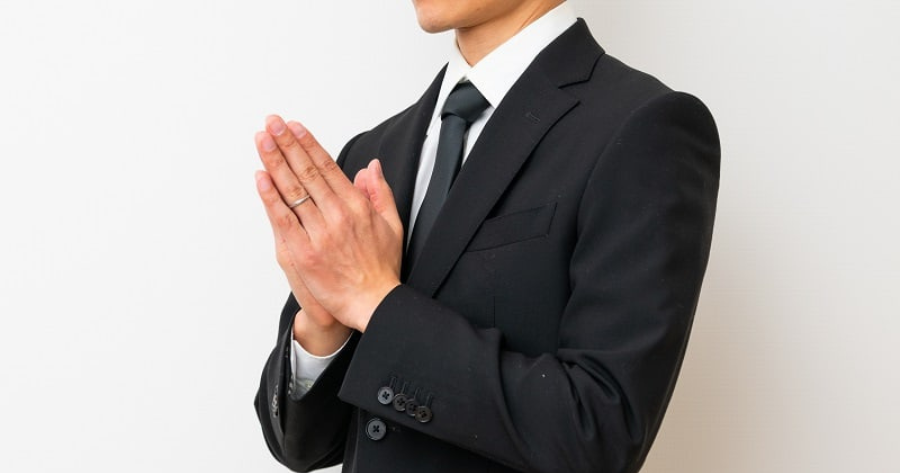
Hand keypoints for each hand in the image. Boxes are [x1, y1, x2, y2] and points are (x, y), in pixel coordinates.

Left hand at [254, 115, 402, 331]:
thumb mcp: (392, 225)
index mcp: (357, 207)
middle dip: (287, 144)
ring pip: (292, 191)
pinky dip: (270, 198)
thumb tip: (370, 168)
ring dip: (275, 162)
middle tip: (272, 123)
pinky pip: (282, 220)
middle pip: (307, 172)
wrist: (373, 303)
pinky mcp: (304, 253)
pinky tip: (261, 178)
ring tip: (262, 140)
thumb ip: (380, 193)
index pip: (327, 167)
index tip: (294, 127)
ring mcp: (319, 234)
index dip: (308, 144)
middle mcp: (337, 216)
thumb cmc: (381, 268)